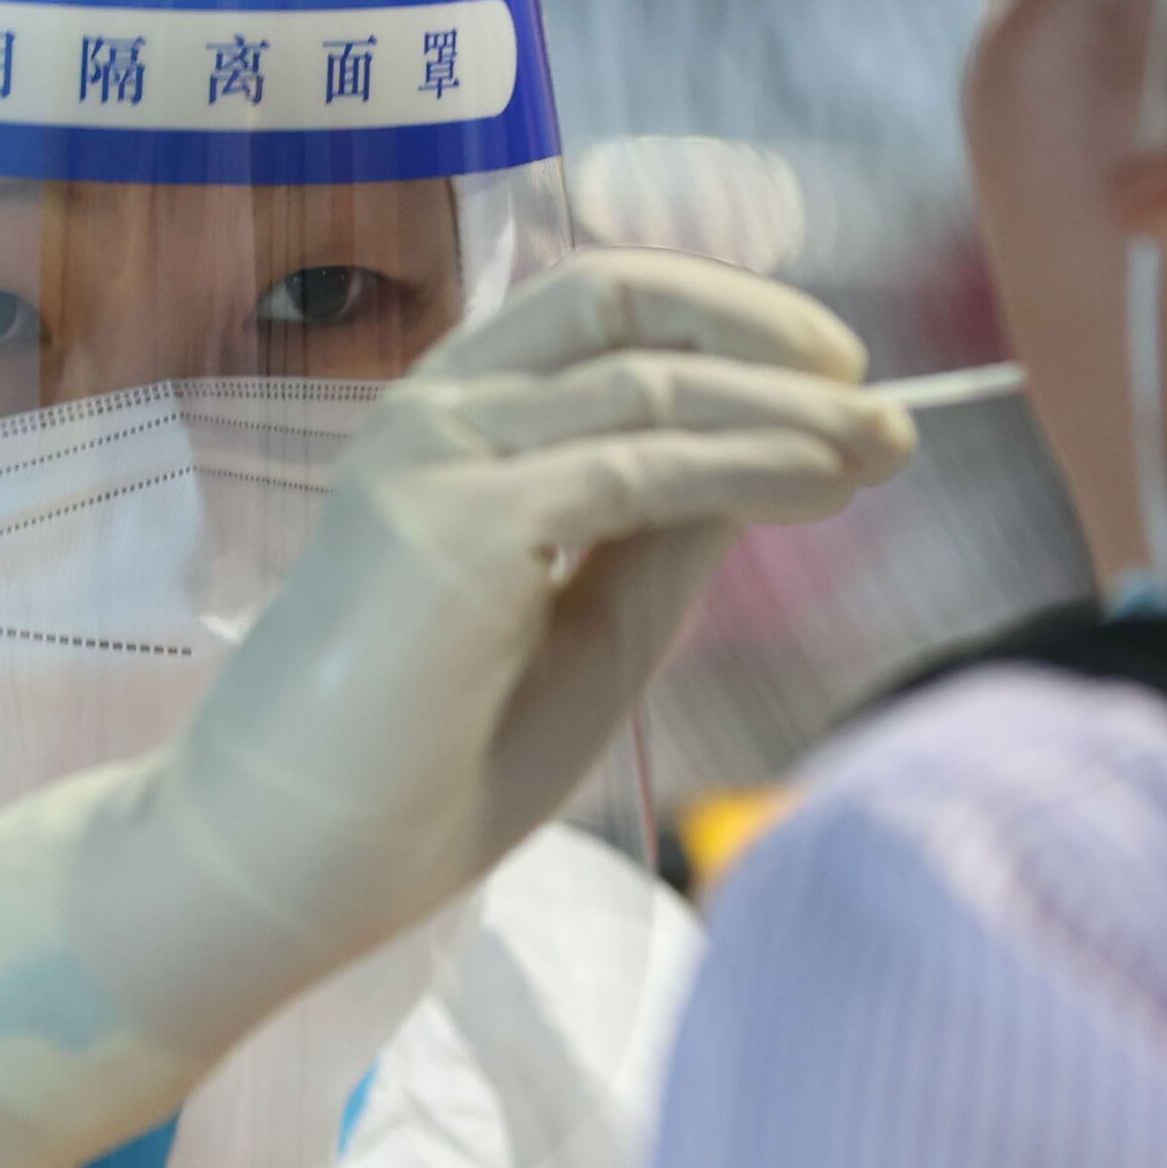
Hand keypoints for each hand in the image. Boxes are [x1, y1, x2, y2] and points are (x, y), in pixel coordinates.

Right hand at [0, 257, 899, 1167]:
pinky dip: (752, 462)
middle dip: (767, 332)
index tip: (832, 379)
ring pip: (650, 381)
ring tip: (885, 443)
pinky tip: (825, 482)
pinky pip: (641, 465)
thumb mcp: (582, 637)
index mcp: (447, 429)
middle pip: (622, 303)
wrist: (280, 864)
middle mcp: (434, 415)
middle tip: (875, 393)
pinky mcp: (459, 523)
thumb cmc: (416, 772)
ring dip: (788, 406)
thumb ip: (661, 541)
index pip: (598, 314)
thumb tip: (777, 463)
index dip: (725, 322)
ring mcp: (437, 458)